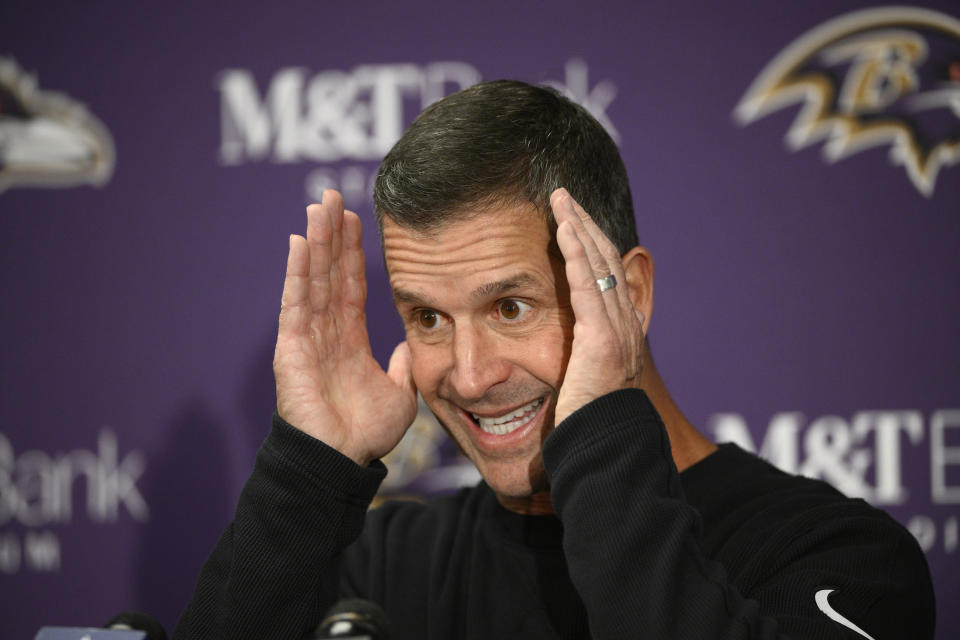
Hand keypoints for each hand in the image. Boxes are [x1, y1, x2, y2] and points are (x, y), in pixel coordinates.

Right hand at [274, 190, 417, 464]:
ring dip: (315, 241)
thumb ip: (404, 365)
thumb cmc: (364, 433)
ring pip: (312, 279)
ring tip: (318, 205)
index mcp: (349, 339)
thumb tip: (409, 347)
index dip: (353, 252)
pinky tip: (298, 242)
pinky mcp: (291, 346)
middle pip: (329, 272)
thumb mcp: (400, 393)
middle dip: (332, 234)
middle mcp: (326, 331)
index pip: (351, 285)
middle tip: (332, 195)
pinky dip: (296, 272)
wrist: (341, 459)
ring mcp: (307, 336)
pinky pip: (295, 302)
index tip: (356, 219)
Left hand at [550, 188, 645, 424]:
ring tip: (561, 199)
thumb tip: (565, 355)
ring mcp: (617, 331)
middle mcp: (624, 326)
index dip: (589, 245)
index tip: (571, 221)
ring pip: (599, 266)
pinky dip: (578, 254)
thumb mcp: (583, 385)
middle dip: (585, 225)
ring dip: (580, 228)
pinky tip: (565, 229)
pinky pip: (588, 285)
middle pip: (606, 262)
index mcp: (619, 334)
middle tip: (565, 196)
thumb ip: (578, 361)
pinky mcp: (602, 339)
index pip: (604, 277)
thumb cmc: (589, 426)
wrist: (604, 451)